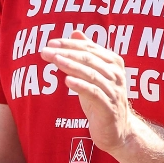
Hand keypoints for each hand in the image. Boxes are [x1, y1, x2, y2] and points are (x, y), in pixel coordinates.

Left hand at [40, 31, 133, 152]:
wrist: (117, 130)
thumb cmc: (102, 99)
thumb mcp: (94, 75)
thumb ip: (88, 53)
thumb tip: (76, 32)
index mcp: (113, 62)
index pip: (89, 48)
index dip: (69, 44)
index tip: (50, 43)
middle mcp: (116, 74)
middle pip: (89, 59)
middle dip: (66, 53)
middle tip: (46, 51)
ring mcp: (114, 91)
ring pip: (91, 74)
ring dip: (71, 66)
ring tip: (55, 60)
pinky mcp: (109, 107)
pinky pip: (94, 93)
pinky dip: (81, 85)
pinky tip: (67, 81)